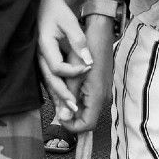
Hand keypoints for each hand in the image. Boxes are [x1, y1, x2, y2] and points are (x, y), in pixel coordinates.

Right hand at [38, 0, 89, 124]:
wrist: (46, 6)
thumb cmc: (58, 12)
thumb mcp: (69, 22)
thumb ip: (78, 41)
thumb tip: (88, 61)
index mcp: (44, 46)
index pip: (57, 67)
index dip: (72, 71)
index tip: (87, 68)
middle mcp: (39, 56)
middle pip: (50, 80)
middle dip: (62, 95)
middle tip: (74, 107)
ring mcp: (40, 60)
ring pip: (48, 83)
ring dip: (58, 98)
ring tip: (68, 112)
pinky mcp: (44, 62)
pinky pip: (50, 79)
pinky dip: (56, 91)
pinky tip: (63, 102)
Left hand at [68, 15, 117, 134]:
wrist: (100, 32)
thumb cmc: (88, 50)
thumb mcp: (74, 75)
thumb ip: (69, 97)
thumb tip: (62, 117)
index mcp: (97, 96)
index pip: (86, 125)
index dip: (71, 126)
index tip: (59, 118)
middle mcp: (102, 97)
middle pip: (86, 119)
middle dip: (70, 117)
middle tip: (56, 108)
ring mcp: (102, 92)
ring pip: (86, 110)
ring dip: (72, 108)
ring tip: (59, 98)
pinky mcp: (99, 86)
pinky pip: (87, 99)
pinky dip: (76, 98)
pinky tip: (66, 89)